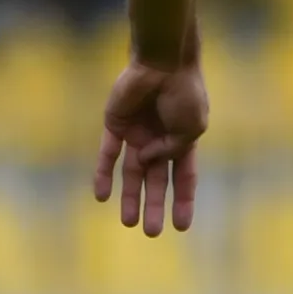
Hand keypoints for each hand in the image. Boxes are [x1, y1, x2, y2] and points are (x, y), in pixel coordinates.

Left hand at [93, 58, 206, 235]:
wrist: (161, 61)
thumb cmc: (183, 92)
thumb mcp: (191, 128)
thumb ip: (171, 150)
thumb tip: (147, 161)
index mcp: (183, 139)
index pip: (184, 178)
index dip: (183, 201)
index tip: (182, 226)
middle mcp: (159, 139)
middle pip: (156, 180)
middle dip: (154, 206)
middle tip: (152, 232)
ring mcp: (137, 133)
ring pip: (132, 172)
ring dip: (130, 197)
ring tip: (129, 222)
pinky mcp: (116, 124)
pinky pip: (108, 154)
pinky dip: (104, 174)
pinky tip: (101, 196)